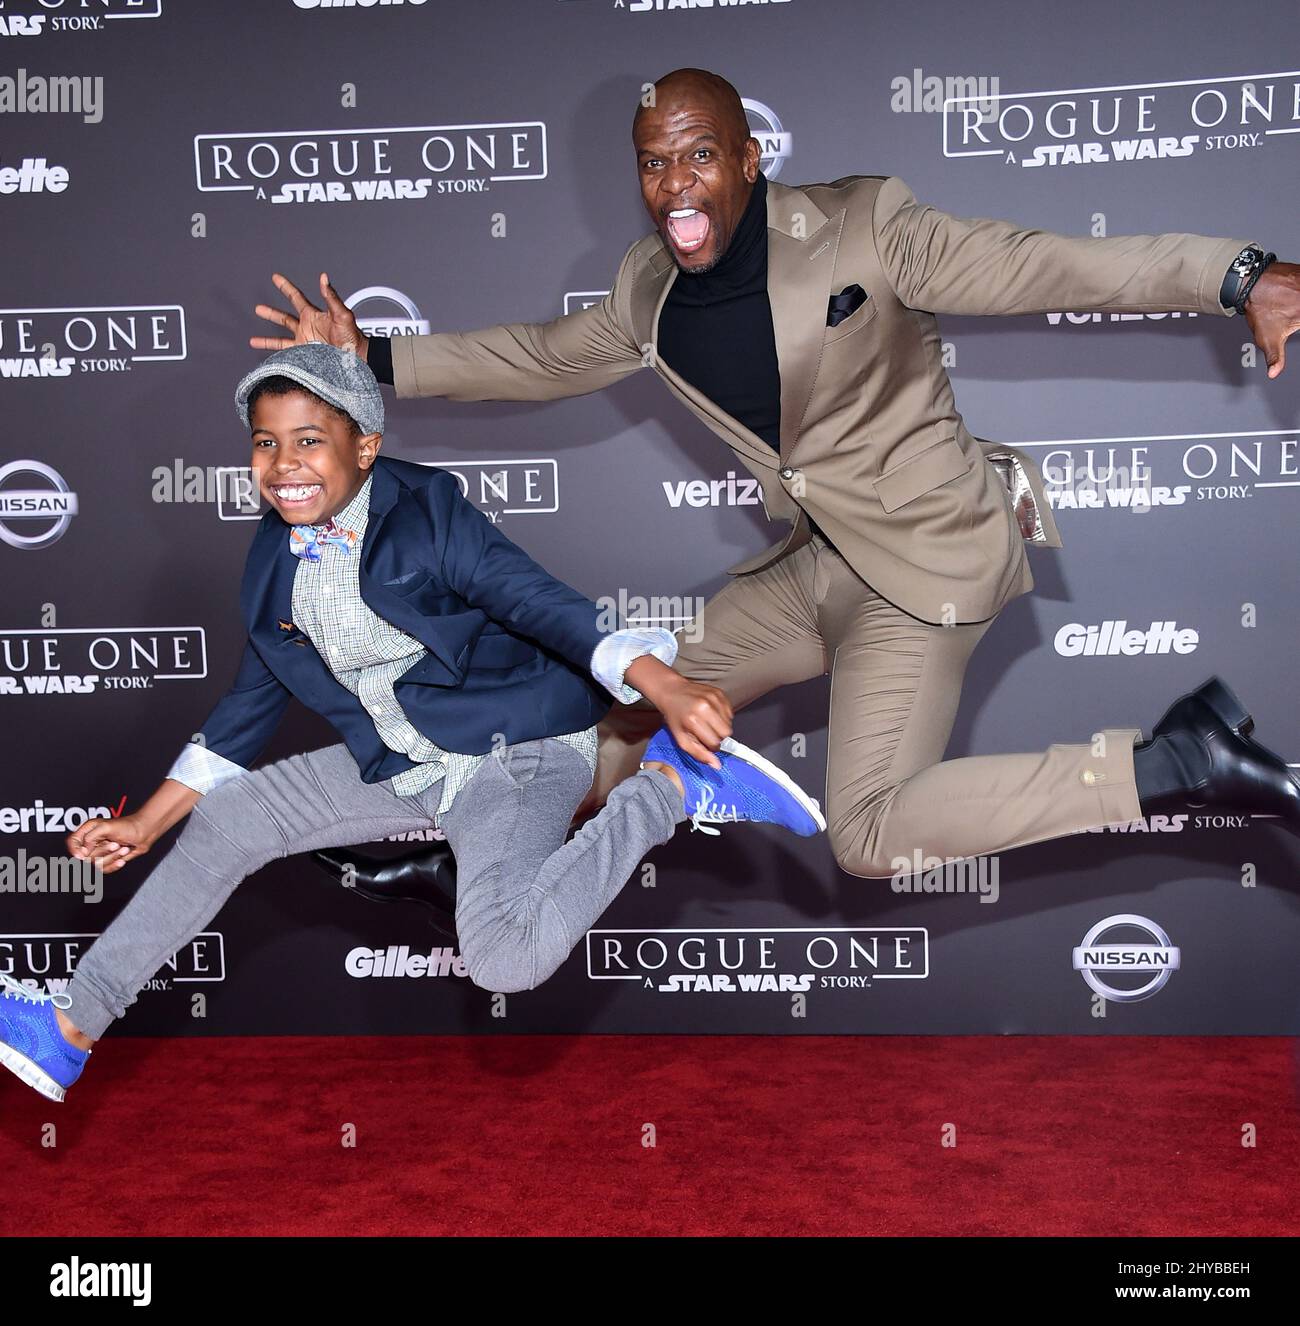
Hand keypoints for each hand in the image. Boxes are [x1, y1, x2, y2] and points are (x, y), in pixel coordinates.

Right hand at [67, 812, 156, 874]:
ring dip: (112, 857)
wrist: (145, 833)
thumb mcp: (106, 827)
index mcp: (88, 831)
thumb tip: (82, 851)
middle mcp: (92, 842)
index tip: (82, 855)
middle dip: (103, 852)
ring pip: (96, 864)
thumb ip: (90, 837)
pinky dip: (114, 864)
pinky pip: (105, 869)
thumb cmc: (128, 826)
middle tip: (115, 844)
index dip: (75, 850)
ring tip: (123, 848)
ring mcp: (100, 852)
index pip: (73, 842)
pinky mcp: (108, 859)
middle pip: (86, 856)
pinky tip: (122, 859)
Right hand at [251, 271, 368, 357]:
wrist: (356, 358)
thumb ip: (331, 297)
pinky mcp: (304, 356)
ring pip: (280, 340)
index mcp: (313, 315)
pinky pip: (287, 355)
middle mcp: (306, 328)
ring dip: (266, 340)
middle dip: (271, 313)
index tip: (275, 277)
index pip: (295, 297)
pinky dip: (276, 356)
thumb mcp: (342, 314)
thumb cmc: (352, 336)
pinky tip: (266, 358)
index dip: (285, 286)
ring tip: (253, 341)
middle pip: (284, 318)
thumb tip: (324, 278)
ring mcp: (304, 343)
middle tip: (258, 308)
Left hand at [638, 671, 733, 769]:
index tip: (704, 741)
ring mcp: (713, 698)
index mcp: (693, 720)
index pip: (715, 743)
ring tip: (707, 722)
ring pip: (729, 723)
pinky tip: (711, 714)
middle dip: (718, 736)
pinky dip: (722, 716)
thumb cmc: (675, 716)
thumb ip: (699, 754)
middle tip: (706, 732)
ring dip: (720, 726)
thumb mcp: (681, 738)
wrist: (672, 691)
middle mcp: (705, 707)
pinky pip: (730, 712)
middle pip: (726, 733)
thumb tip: (716, 765)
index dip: (710, 745)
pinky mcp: (719, 693)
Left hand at [1243, 261, 1299, 377]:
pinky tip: (1295, 300)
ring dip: (1299, 307)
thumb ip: (1275, 358)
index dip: (1299, 321)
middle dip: (1298, 315)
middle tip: (1293, 317)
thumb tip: (1274, 373)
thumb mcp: (1268, 339)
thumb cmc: (1260, 309)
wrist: (1251, 284)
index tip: (1297, 322)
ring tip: (1293, 310)